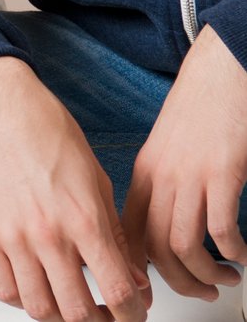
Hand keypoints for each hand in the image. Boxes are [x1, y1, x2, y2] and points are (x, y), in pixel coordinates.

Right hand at [0, 57, 149, 321]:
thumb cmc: (47, 134)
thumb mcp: (97, 182)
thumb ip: (114, 236)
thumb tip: (132, 278)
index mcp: (83, 219)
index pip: (117, 291)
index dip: (133, 315)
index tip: (135, 314)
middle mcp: (47, 234)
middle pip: (78, 311)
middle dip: (101, 321)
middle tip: (107, 315)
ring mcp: (12, 237)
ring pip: (39, 308)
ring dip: (61, 316)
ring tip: (71, 307)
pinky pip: (3, 288)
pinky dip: (22, 301)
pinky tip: (35, 289)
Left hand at [125, 28, 246, 300]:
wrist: (221, 72)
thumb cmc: (199, 110)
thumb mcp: (166, 150)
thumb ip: (161, 184)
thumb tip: (164, 224)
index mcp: (143, 173)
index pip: (128, 233)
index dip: (140, 266)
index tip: (158, 284)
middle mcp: (161, 177)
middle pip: (154, 248)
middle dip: (178, 281)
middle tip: (202, 290)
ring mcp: (189, 176)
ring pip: (182, 245)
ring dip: (206, 273)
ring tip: (226, 278)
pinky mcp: (221, 173)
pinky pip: (220, 229)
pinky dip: (232, 251)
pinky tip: (242, 253)